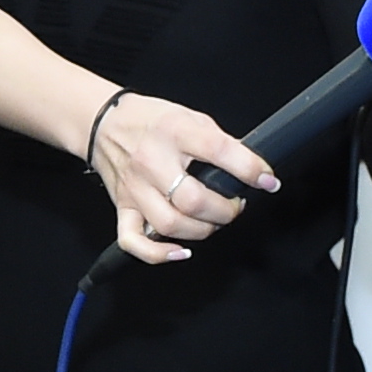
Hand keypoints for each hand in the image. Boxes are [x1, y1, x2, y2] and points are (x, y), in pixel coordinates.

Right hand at [85, 90, 261, 262]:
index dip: (250, 170)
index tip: (267, 181)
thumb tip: (251, 171)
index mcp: (174, 132)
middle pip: (193, 200)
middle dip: (226, 210)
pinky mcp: (123, 207)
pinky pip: (133, 241)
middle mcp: (152, 161)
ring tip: (212, 220)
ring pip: (170, 224)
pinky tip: (180, 251)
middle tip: (235, 204)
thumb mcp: (191, 117)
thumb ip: (219, 142)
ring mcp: (135, 188)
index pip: (218, 151)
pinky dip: (158, 254)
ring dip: (202, 230)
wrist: (103, 122)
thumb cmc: (151, 120)